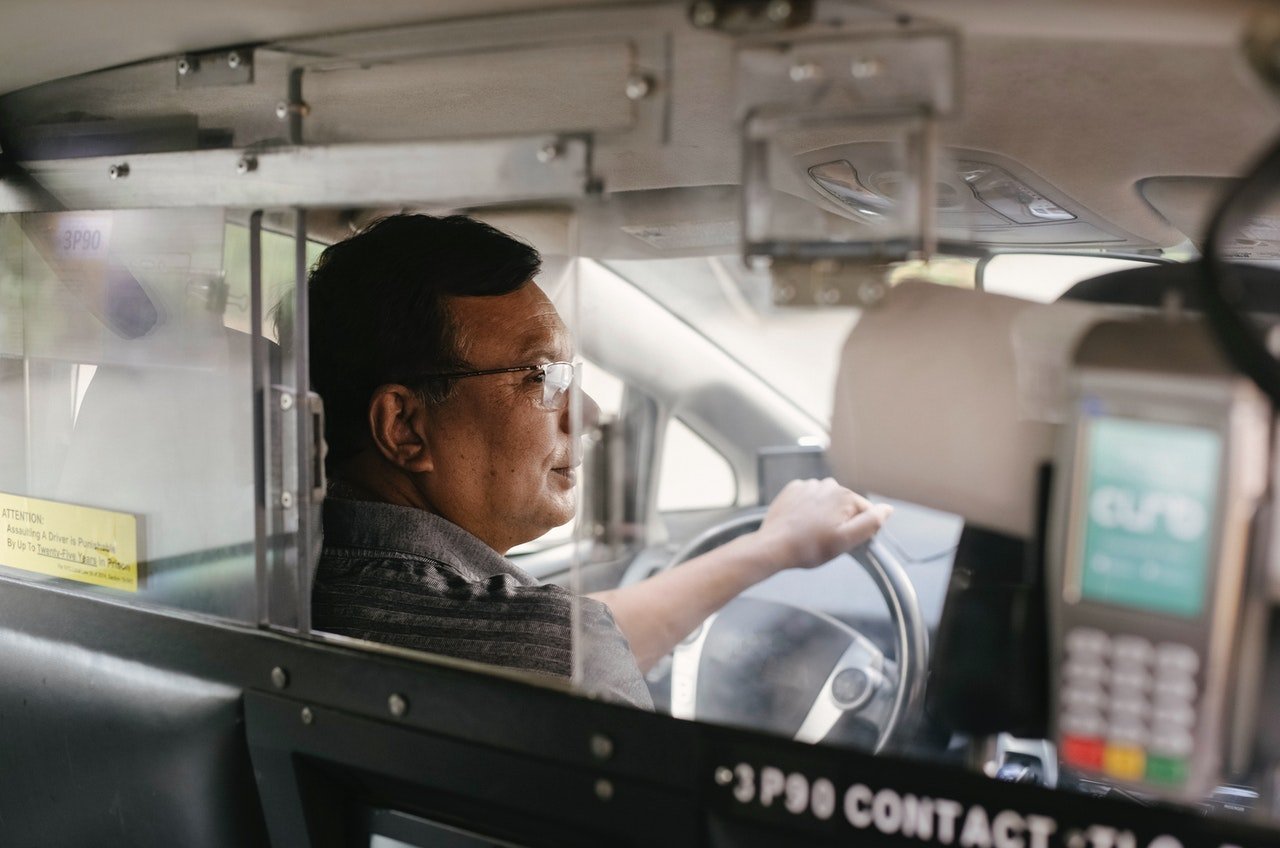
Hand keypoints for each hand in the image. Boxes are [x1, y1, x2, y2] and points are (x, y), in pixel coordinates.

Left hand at [753, 478, 892, 572]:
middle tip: (826, 539)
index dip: (858, 529)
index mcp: (845, 496)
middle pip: (846, 505)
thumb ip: (871, 522)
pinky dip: (808, 508)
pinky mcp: (793, 490)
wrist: (774, 546)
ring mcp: (809, 486)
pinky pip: (809, 498)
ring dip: (824, 514)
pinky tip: (801, 523)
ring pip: (827, 500)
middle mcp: (828, 485)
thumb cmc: (810, 547)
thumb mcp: (847, 540)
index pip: (865, 512)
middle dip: (841, 520)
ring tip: (812, 533)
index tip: (844, 541)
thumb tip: (887, 509)